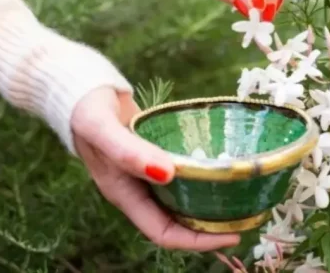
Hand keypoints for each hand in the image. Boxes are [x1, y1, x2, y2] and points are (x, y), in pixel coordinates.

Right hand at [71, 88, 239, 250]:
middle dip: (210, 224)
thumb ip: (129, 152)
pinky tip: (224, 164)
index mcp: (124, 195)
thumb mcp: (103, 130)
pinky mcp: (157, 153)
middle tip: (248, 214)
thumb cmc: (85, 111)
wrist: (81, 88)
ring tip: (244, 194)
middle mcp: (139, 189)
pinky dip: (203, 172)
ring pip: (183, 196)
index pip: (164, 233)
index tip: (233, 233)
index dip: (197, 240)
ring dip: (210, 200)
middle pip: (179, 220)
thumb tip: (166, 174)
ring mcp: (148, 172)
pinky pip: (185, 171)